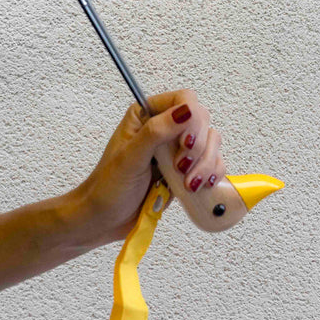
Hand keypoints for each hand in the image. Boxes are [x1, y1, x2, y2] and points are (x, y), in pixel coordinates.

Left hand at [76, 89, 225, 243]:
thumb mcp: (129, 158)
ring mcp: (178, 149)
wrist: (106, 219)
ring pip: (211, 143)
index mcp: (147, 115)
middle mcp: (165, 128)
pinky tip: (196, 187)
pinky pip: (212, 164)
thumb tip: (185, 111)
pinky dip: (211, 174)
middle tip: (181, 167)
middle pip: (202, 121)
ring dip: (205, 164)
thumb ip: (155, 132)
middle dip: (198, 146)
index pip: (184, 99)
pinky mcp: (187, 170)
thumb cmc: (109, 188)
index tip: (184, 144)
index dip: (192, 119)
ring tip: (187, 184)